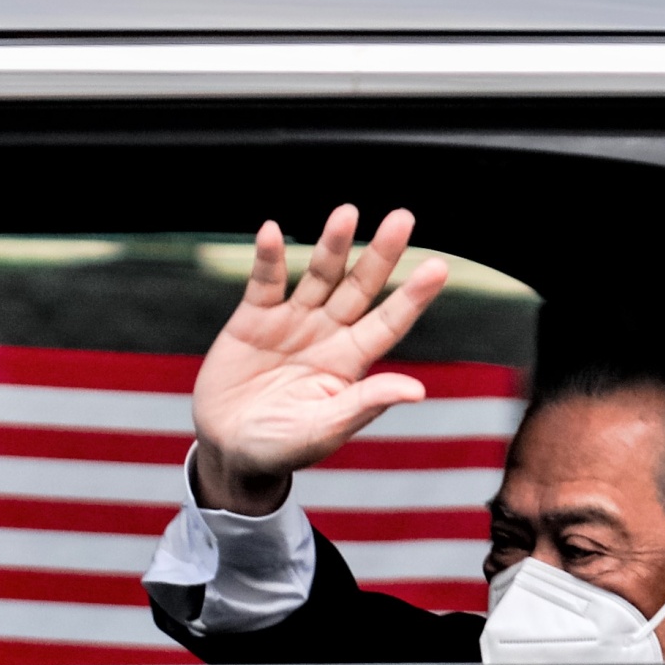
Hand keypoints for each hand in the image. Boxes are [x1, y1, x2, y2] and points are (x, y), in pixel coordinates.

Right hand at [191, 204, 449, 513]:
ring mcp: (292, 322)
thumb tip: (416, 391)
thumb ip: (364, 404)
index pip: (389, 323)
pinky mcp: (252, 319)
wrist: (227, 449)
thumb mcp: (323, 430)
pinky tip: (272, 234)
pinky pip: (265, 283)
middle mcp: (327, 334)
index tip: (438, 268)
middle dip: (380, 254)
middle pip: (360, 287)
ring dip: (332, 245)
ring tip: (346, 215)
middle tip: (402, 219)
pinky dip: (268, 258)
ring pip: (318, 276)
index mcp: (351, 363)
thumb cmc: (280, 447)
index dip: (412, 297)